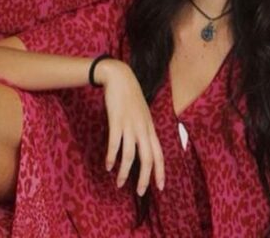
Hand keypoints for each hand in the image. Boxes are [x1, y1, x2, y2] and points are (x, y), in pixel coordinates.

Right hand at [96, 59, 164, 195]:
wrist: (120, 77)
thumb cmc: (130, 96)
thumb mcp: (142, 114)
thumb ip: (143, 129)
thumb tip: (142, 146)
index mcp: (150, 128)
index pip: (159, 154)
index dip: (161, 172)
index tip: (160, 187)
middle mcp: (143, 129)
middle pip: (147, 159)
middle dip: (144, 178)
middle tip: (139, 192)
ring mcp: (130, 125)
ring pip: (130, 155)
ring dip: (125, 172)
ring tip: (119, 183)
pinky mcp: (117, 121)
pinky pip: (115, 144)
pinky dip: (111, 157)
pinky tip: (108, 165)